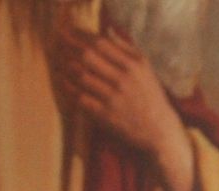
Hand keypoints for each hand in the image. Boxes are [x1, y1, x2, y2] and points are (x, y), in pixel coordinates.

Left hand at [52, 27, 194, 190]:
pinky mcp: (105, 115)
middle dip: (68, 46)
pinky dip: (68, 87)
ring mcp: (114, 98)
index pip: (100, 43)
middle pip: (87, 56)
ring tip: (59, 59)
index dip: (80, 35)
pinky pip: (79, 96)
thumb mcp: (147, 70)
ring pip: (80, 75)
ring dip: (65, 65)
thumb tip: (106, 31)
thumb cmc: (151, 97)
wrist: (160, 131)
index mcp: (134, 66)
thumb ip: (128, 49)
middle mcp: (124, 80)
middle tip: (58, 42)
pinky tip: (63, 80)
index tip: (69, 31)